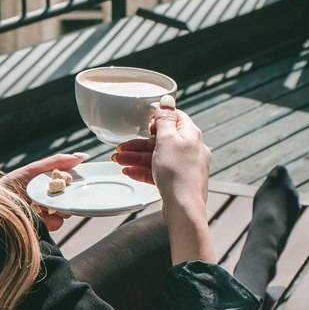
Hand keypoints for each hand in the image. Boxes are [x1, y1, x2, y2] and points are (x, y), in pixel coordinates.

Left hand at [1, 152, 84, 230]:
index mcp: (49, 184)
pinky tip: (37, 214)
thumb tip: (82, 156)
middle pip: (71, 197)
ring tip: (39, 204)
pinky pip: (58, 223)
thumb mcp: (32, 170)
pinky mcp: (45, 228)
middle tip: (50, 192)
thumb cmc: (10, 186)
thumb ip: (56, 162)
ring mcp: (48, 215)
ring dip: (55, 207)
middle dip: (64, 195)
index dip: (71, 181)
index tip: (67, 180)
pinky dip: (49, 219)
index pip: (70, 182)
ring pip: (67, 212)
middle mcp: (50, 200)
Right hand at [113, 105, 213, 261]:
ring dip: (136, 157)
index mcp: (191, 135)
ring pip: (157, 157)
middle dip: (138, 144)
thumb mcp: (167, 140)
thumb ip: (165, 119)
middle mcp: (190, 150)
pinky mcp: (177, 182)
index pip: (175, 118)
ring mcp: (184, 167)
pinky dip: (143, 171)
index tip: (142, 124)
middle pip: (161, 140)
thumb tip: (167, 99)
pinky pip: (158, 172)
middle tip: (120, 147)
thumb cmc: (177, 174)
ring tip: (117, 161)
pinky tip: (128, 172)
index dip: (157, 120)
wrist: (183, 209)